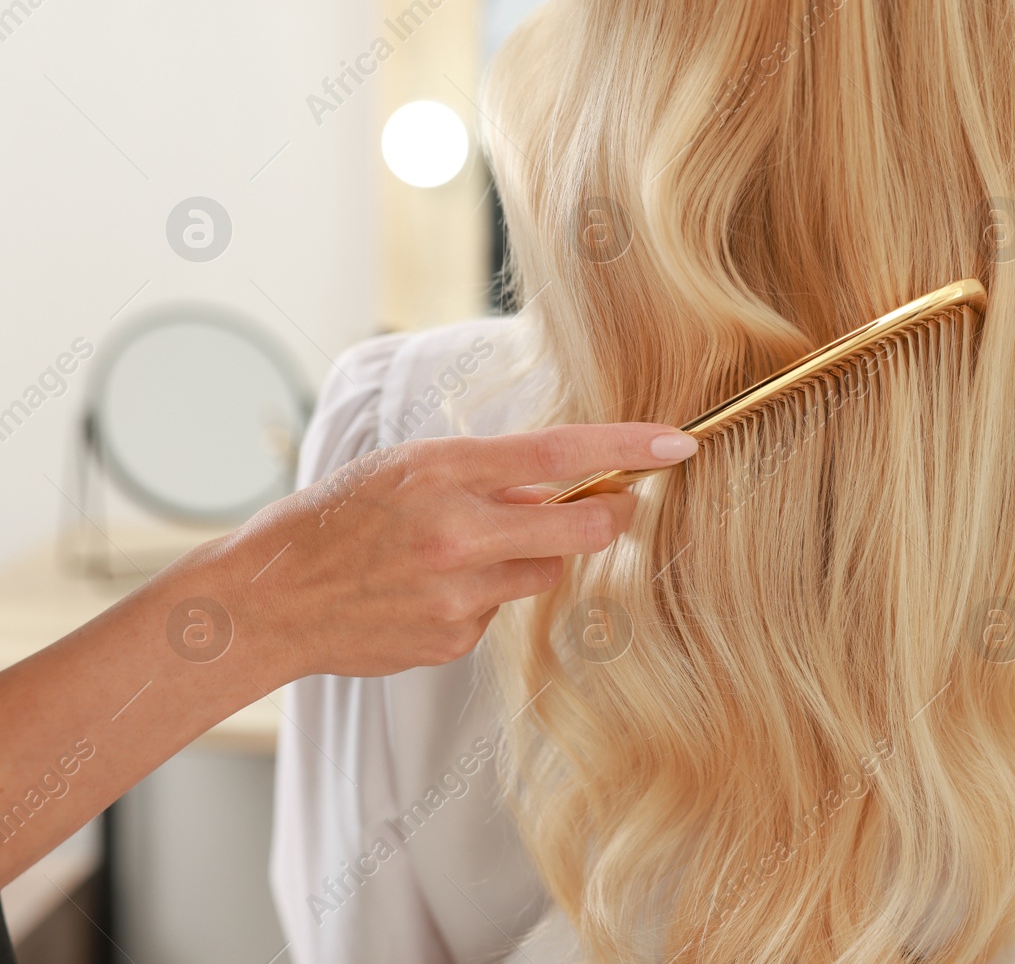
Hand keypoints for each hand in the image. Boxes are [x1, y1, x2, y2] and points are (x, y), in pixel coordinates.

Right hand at [175, 422, 697, 683]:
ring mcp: (458, 592)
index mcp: (443, 472)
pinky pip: (500, 611)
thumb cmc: (337, 519)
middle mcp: (458, 533)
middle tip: (619, 502)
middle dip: (612, 513)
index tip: (678, 443)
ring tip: (470, 547)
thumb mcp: (407, 469)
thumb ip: (487, 475)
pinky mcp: (453, 639)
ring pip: (545, 571)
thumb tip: (561, 484)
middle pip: (581, 527)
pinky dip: (485, 597)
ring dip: (533, 556)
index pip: (560, 452)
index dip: (628, 447)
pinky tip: (432, 591)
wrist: (267, 600)